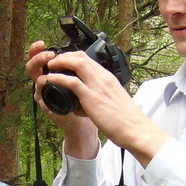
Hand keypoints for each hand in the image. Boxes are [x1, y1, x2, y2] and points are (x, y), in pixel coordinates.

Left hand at [27, 41, 169, 166]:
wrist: (135, 129)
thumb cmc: (126, 120)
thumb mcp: (112, 102)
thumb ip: (99, 99)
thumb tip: (84, 105)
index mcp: (108, 78)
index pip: (89, 60)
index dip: (73, 58)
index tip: (64, 63)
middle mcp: (103, 78)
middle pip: (81, 56)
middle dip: (64, 56)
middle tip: (53, 62)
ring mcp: (98, 86)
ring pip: (76, 63)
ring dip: (60, 62)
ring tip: (50, 66)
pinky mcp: (92, 98)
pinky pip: (72, 82)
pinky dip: (59, 78)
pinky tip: (50, 79)